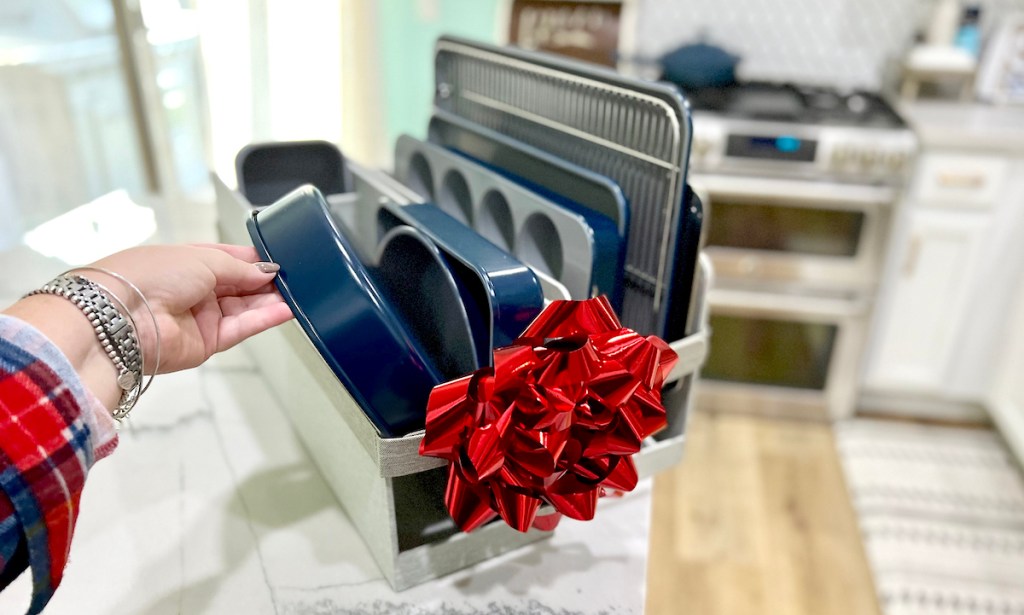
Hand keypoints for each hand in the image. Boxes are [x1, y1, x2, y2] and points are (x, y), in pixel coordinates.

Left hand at [86, 243, 292, 373]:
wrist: (122, 318)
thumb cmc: (151, 276)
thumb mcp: (203, 258)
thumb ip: (240, 268)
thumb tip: (266, 271)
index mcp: (186, 262)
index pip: (228, 260)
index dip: (253, 260)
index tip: (278, 258)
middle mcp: (193, 290)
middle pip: (239, 286)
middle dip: (265, 281)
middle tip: (293, 277)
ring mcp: (200, 317)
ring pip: (244, 308)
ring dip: (269, 300)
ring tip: (297, 293)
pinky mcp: (207, 343)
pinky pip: (242, 328)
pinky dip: (264, 319)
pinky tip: (285, 310)